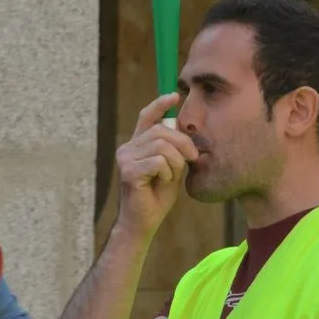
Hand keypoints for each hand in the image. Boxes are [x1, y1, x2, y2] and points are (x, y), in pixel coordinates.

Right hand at [114, 93, 198, 237]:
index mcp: (137, 145)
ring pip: (162, 145)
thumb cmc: (156, 197)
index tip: (175, 96)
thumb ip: (174, 149)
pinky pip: (159, 162)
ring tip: (172, 177)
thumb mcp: (170, 168)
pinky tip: (162, 183)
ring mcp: (125, 158)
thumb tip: (184, 130)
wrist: (143, 223)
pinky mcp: (128, 170)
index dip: (160, 104)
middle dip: (183, 142)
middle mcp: (127, 148)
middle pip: (161, 130)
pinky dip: (167, 173)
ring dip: (176, 162)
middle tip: (193, 158)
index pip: (146, 117)